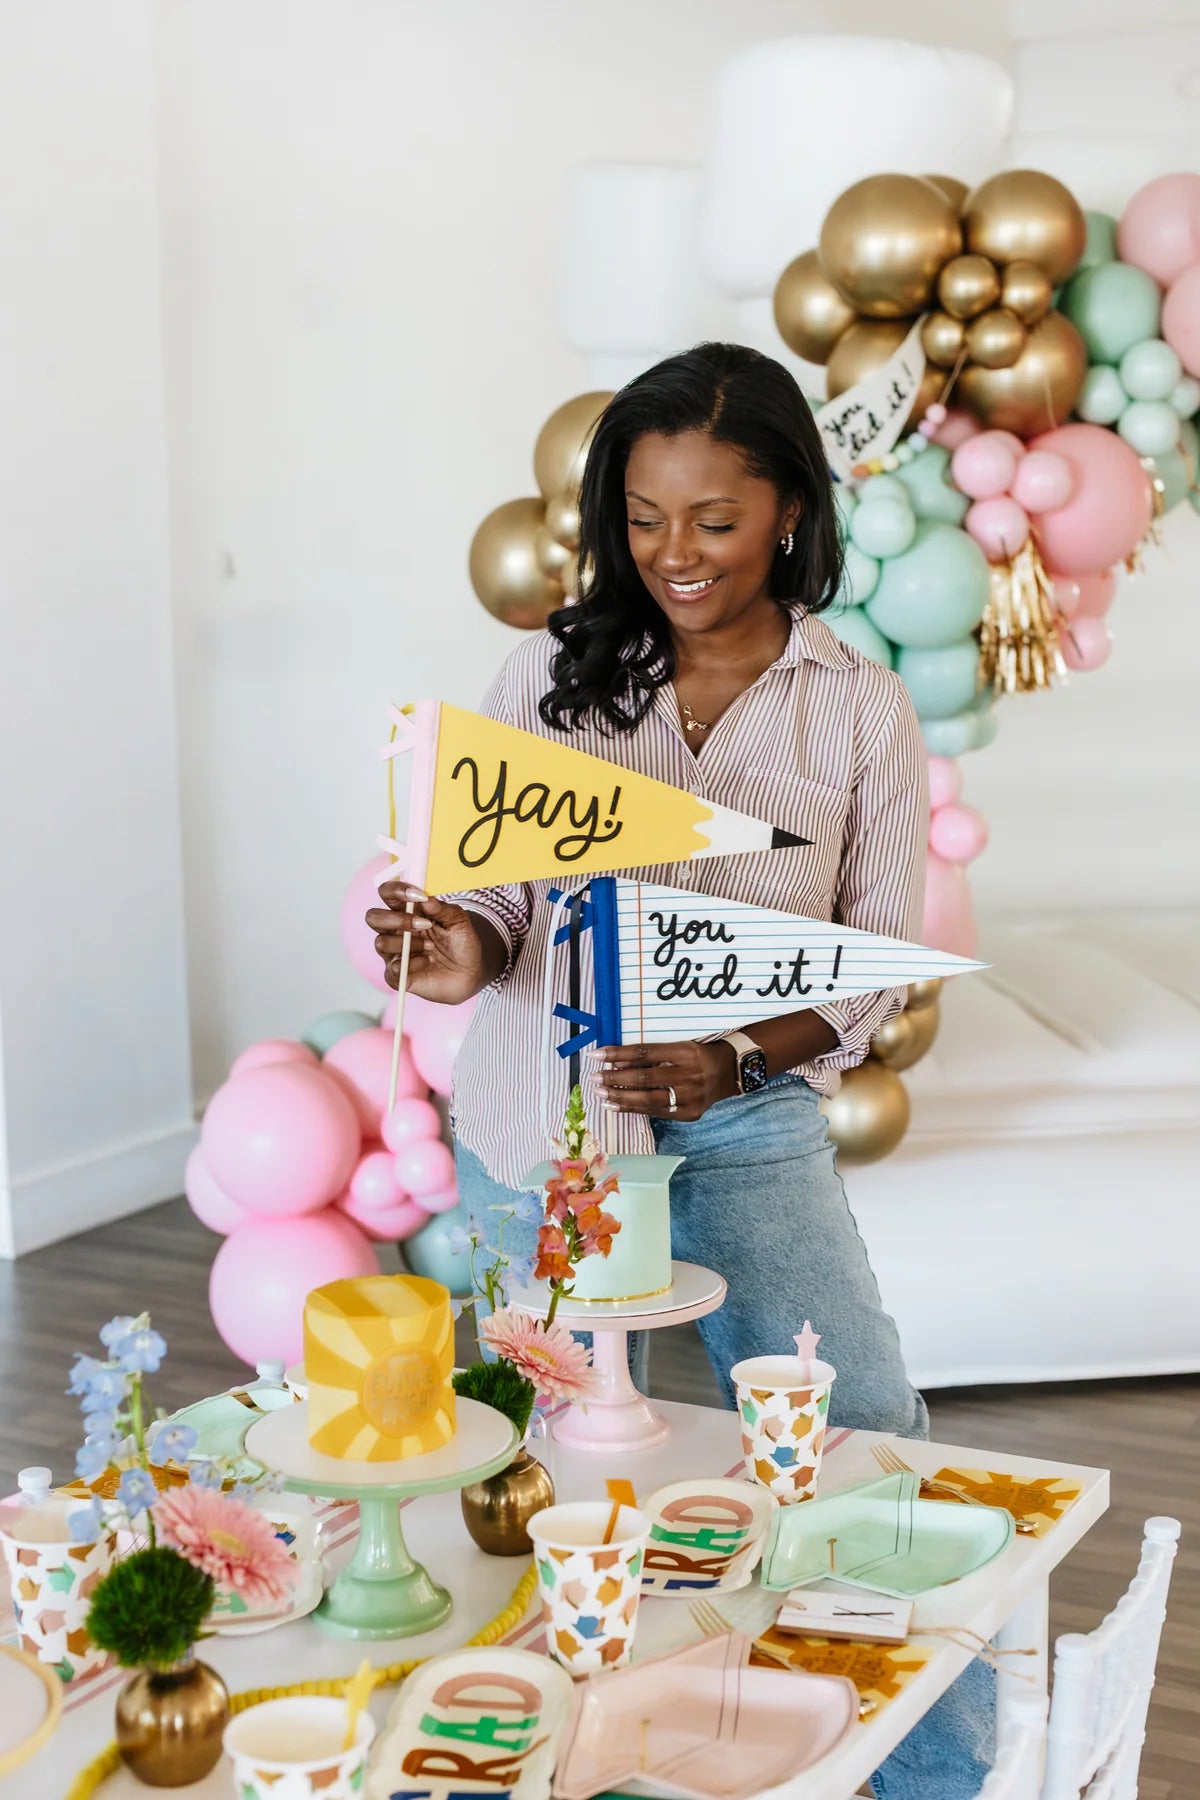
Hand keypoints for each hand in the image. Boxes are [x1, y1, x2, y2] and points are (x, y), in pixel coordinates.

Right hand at [365, 881, 487, 1003]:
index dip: (396, 890)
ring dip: (408, 943)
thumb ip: (443, 908)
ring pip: (380, 943)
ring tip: (430, 947)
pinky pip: (393, 968)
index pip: (387, 893)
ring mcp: (394, 953)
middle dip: (395, 919)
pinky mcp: (396, 975)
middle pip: (373, 917)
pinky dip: (412, 964)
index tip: (418, 895)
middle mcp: (396, 930)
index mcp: (407, 911)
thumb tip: (427, 899)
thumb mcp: (459, 921)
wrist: (470, 973)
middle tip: (422, 924)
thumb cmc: (460, 943)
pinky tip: (427, 962)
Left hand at [592, 1039, 738, 1121]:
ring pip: (649, 1100)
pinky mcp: (690, 1113)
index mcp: (684, 1052)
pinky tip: (616, 1106)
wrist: (729, 1072)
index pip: (644, 1052)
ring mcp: (691, 1097)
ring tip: (601, 1095)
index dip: (618, 1053)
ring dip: (621, 1098)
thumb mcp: (677, 1047)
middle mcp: (689, 1075)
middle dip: (616, 1079)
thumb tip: (616, 1062)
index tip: (596, 1054)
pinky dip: (634, 1109)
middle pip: (645, 1078)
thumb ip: (650, 1055)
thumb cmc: (697, 1055)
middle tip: (594, 1078)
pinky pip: (656, 1112)